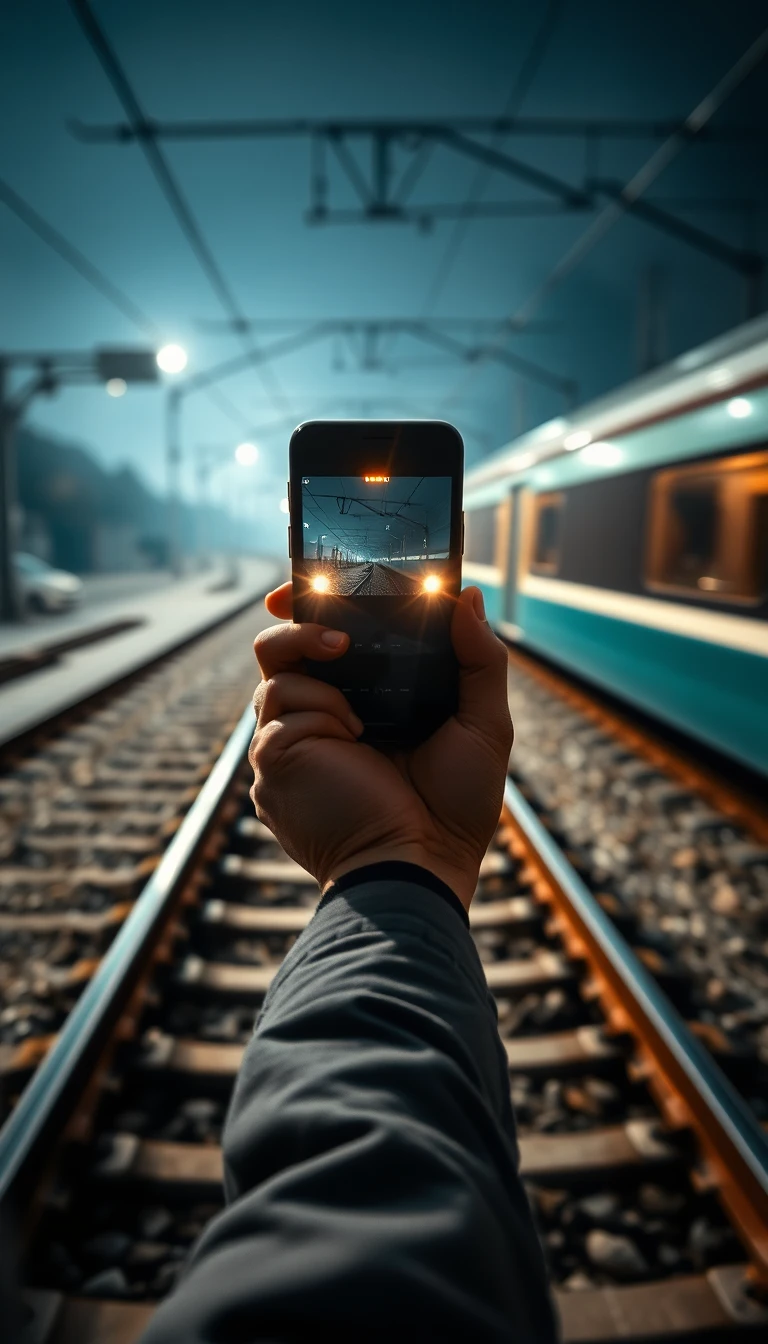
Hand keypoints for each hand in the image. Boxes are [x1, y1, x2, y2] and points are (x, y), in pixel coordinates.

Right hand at [249, 584, 512, 910]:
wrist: (424, 864)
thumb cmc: (456, 808)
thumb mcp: (482, 723)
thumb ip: (479, 658)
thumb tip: (467, 596)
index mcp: (361, 702)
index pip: (323, 641)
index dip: (312, 607)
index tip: (313, 580)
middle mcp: (320, 717)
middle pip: (278, 646)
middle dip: (299, 623)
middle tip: (339, 633)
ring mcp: (291, 740)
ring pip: (272, 672)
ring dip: (316, 668)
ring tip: (358, 704)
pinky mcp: (274, 763)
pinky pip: (278, 712)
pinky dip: (319, 712)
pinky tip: (352, 740)